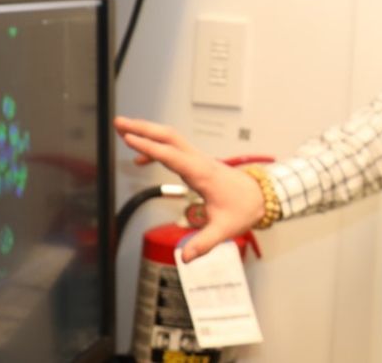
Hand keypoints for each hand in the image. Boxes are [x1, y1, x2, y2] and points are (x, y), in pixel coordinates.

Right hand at [114, 115, 267, 262]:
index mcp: (202, 173)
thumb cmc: (244, 209)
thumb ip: (204, 243)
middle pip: (169, 137)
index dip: (149, 147)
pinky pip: (173, 149)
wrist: (262, 196)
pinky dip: (155, 149)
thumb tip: (185, 258)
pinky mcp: (197, 163)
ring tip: (123, 130)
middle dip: (143, 128)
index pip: (171, 156)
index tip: (129, 138)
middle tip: (119, 122)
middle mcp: (199, 161)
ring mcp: (198, 159)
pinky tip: (140, 159)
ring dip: (148, 132)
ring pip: (171, 139)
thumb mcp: (225, 229)